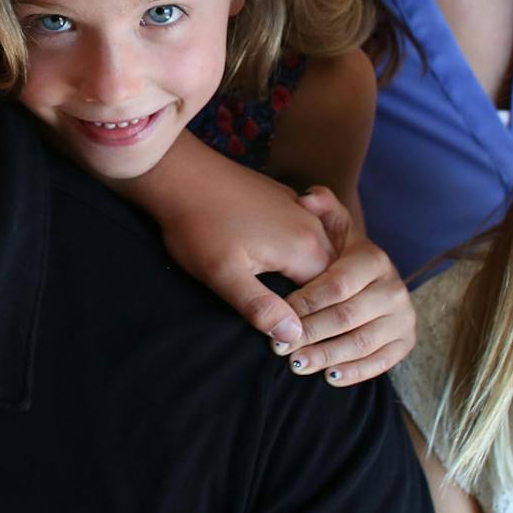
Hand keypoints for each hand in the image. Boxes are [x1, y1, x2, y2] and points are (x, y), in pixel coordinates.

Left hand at [154, 159, 333, 347]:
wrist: (181, 173)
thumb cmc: (198, 226)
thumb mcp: (223, 275)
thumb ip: (260, 308)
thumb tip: (293, 336)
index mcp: (304, 248)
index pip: (331, 297)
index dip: (313, 320)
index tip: (290, 338)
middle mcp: (312, 227)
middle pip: (330, 275)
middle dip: (315, 300)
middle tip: (288, 324)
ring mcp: (300, 209)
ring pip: (319, 254)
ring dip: (307, 277)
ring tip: (280, 296)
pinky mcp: (285, 200)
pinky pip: (306, 235)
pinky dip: (298, 254)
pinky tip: (274, 263)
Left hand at [277, 188, 414, 387]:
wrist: (351, 269)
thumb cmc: (325, 249)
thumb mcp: (323, 223)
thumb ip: (318, 208)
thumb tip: (307, 198)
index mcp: (373, 259)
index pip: (338, 287)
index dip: (306, 303)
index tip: (279, 313)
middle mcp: (394, 287)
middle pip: (348, 317)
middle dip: (311, 334)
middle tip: (280, 347)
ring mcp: (403, 316)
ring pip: (363, 343)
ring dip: (327, 356)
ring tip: (296, 364)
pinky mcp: (405, 340)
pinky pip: (381, 362)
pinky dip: (355, 372)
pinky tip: (329, 377)